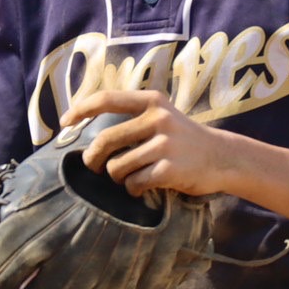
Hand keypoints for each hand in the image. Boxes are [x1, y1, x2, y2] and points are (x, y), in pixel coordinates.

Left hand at [61, 88, 231, 197]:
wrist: (223, 157)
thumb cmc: (184, 139)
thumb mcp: (163, 116)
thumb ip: (133, 118)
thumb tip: (88, 131)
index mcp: (152, 101)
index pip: (107, 99)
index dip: (81, 109)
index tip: (64, 122)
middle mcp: (159, 118)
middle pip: (106, 140)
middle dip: (93, 158)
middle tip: (94, 166)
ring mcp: (166, 144)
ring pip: (117, 167)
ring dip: (118, 177)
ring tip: (131, 177)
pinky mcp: (170, 169)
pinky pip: (135, 183)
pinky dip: (134, 189)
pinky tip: (144, 187)